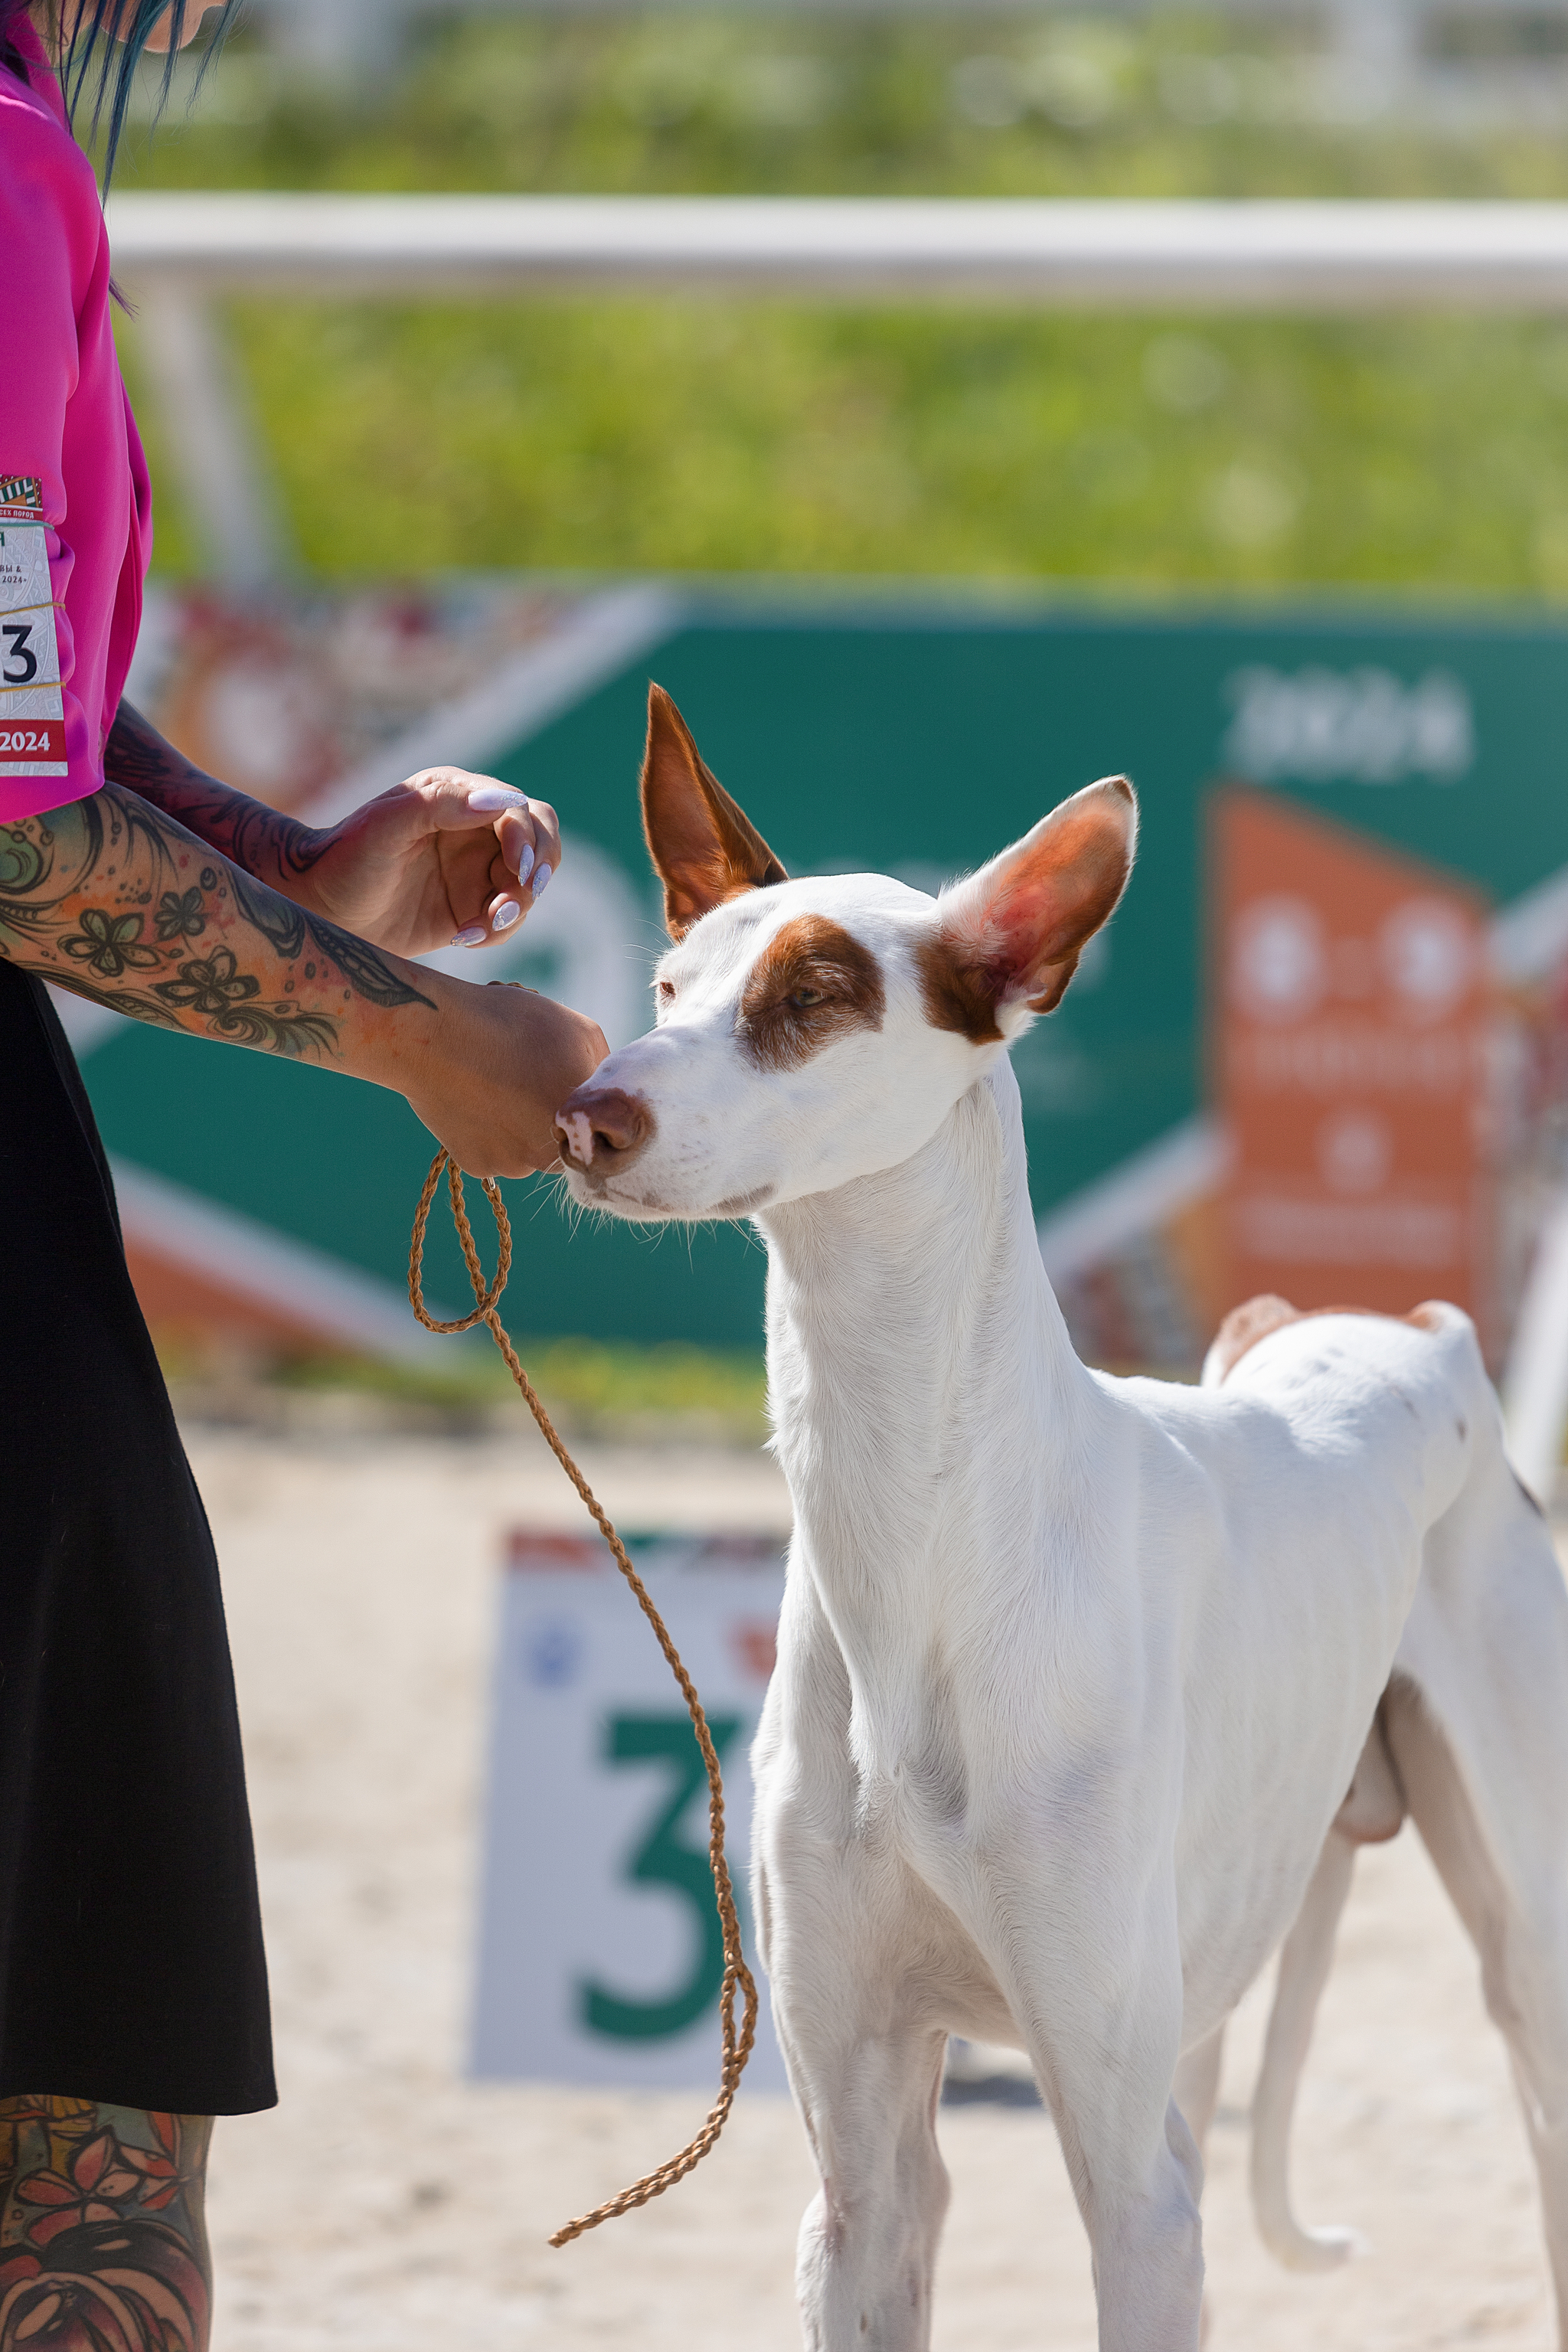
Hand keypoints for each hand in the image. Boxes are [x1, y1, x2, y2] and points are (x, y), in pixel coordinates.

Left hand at [290, 770, 561, 958]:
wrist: (320, 911)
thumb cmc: (346, 858)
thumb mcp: (387, 826)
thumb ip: (442, 805)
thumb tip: (503, 799)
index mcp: (457, 797)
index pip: (520, 809)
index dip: (527, 839)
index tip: (517, 871)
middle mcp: (474, 829)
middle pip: (542, 839)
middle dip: (538, 871)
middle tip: (511, 901)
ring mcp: (475, 869)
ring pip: (530, 884)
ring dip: (515, 908)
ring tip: (477, 928)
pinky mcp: (471, 907)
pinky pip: (509, 919)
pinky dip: (498, 931)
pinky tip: (462, 938)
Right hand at [399, 981, 608, 1178]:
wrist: (434, 1034)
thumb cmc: (509, 1022)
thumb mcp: (578, 1029)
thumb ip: (602, 1067)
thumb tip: (604, 1092)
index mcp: (583, 1121)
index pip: (596, 1124)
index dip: (577, 1100)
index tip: (557, 1078)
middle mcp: (554, 1152)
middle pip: (562, 1142)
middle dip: (550, 1117)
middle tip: (526, 1082)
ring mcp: (515, 1164)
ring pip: (528, 1152)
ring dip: (519, 1128)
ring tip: (496, 1086)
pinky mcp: (480, 1167)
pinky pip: (494, 1154)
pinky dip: (487, 1134)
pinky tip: (474, 1100)